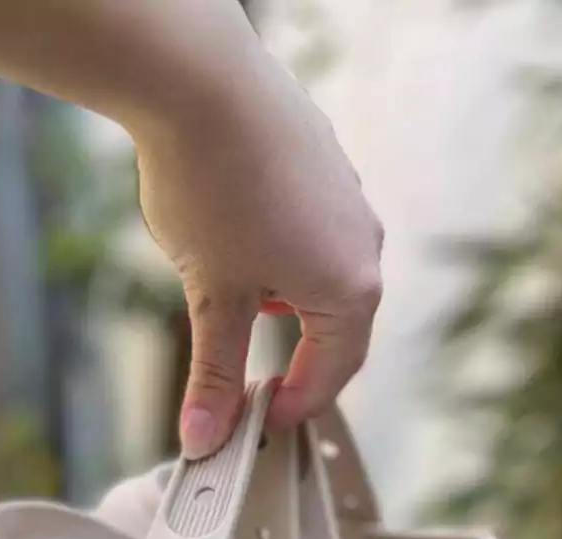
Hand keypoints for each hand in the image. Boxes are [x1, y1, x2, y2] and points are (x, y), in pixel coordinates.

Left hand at [132, 56, 383, 457]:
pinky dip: (281, 255)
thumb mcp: (210, 297)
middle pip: (336, 329)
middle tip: (247, 380)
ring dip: (283, 305)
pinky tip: (234, 238)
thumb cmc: (210, 186)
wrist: (198, 76)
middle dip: (292, 359)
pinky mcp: (326, 163)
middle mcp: (363, 245)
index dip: (292, 407)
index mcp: (349, 290)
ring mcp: (348, 199)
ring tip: (229, 298)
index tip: (256, 422)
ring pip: (323, 276)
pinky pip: (313, 231)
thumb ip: (215, 373)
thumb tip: (205, 439)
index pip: (331, 374)